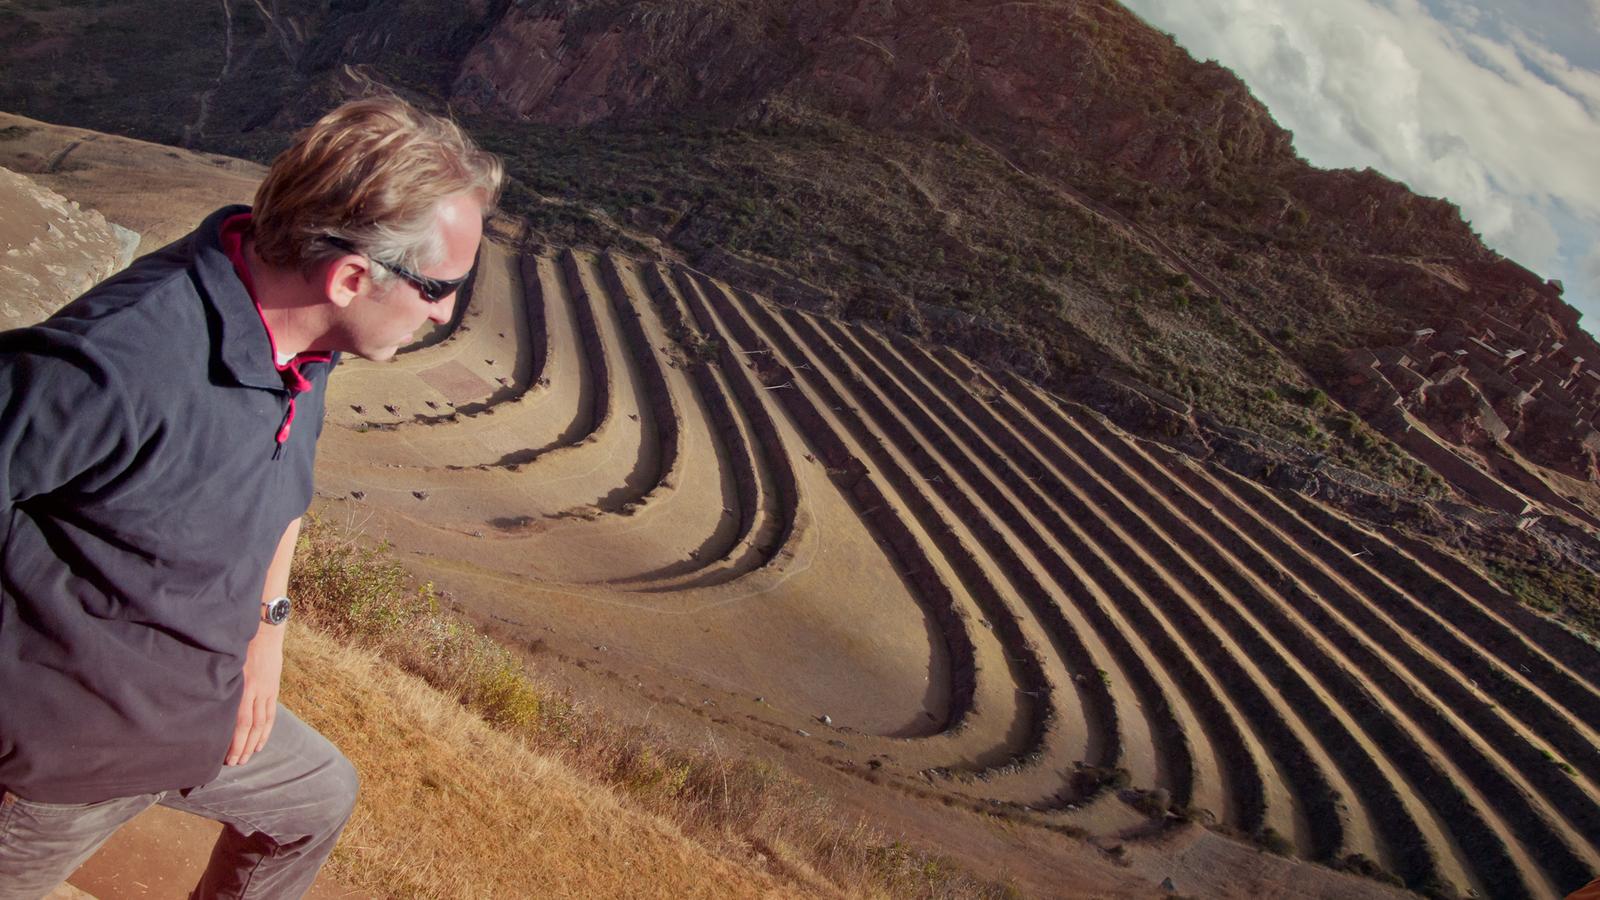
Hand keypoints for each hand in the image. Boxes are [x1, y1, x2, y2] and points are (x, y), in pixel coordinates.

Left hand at [226, 621, 284, 765]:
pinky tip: (261, 742)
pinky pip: (270, 714)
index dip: (234, 741)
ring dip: (255, 743)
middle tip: (235, 763)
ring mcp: (267, 691)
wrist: (264, 631)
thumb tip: (206, 702)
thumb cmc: (241, 644)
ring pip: (262, 723)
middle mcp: (256, 692)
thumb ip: (220, 682)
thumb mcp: (226, 663)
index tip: (226, 756)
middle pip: (251, 727)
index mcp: (242, 687)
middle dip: (243, 747)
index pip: (239, 722)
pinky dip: (266, 731)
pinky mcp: (273, 689)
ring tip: (247, 757)